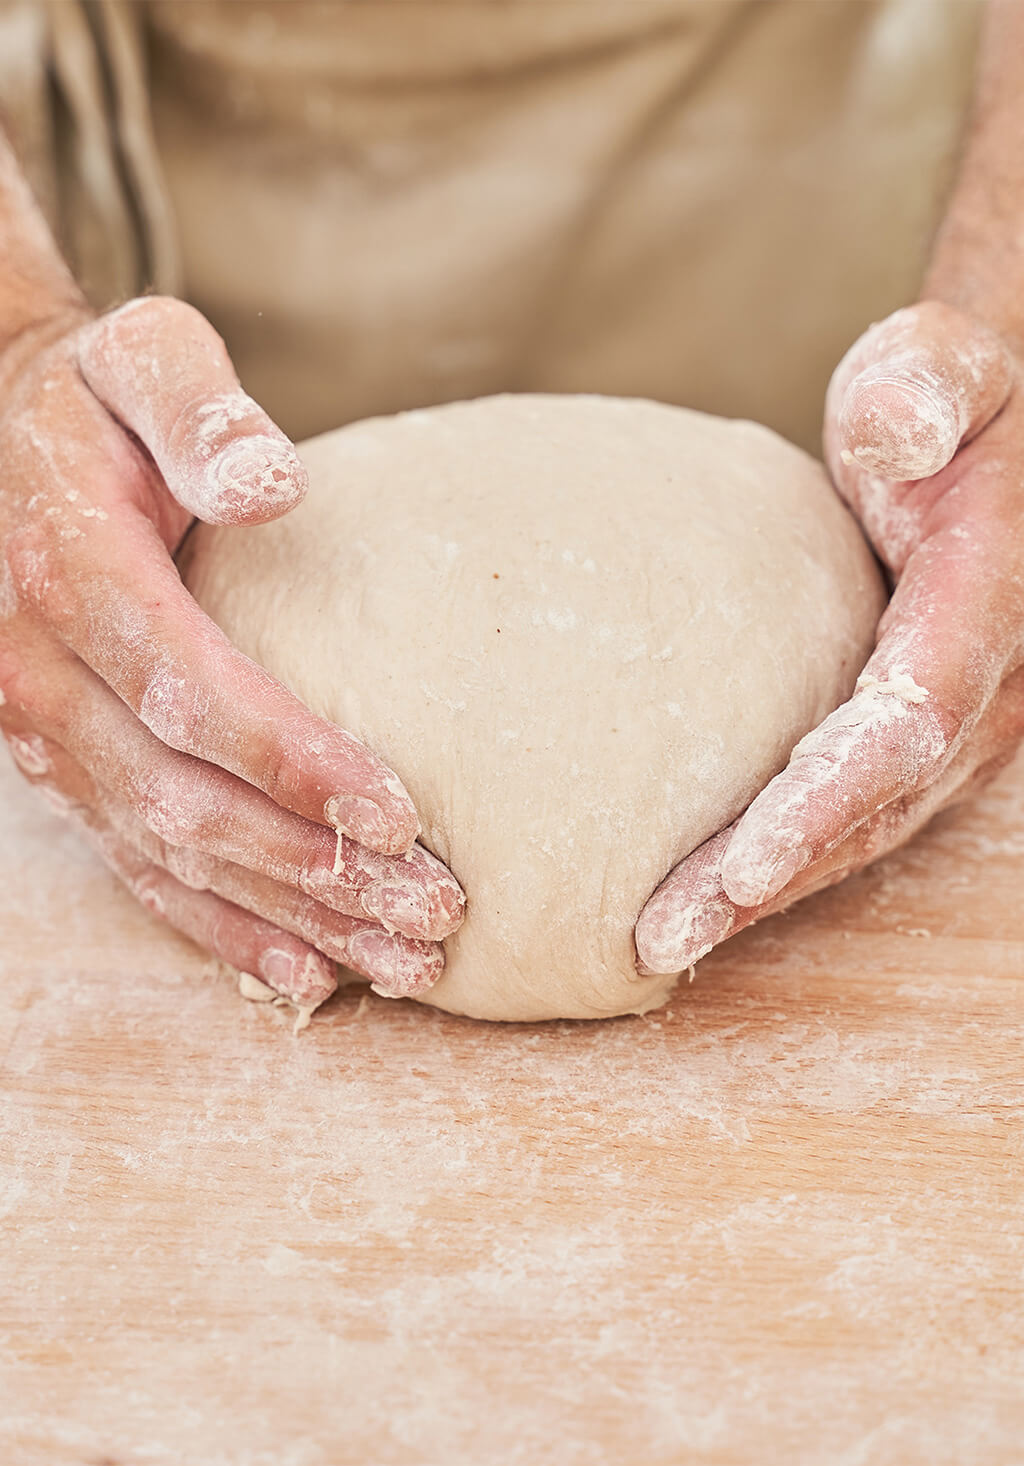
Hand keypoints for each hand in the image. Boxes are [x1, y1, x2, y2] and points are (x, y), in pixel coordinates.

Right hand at [0, 297, 464, 1006]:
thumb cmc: (96, 402)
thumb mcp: (143, 358)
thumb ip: (200, 412)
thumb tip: (274, 484)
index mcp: (74, 573)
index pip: (192, 692)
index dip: (295, 763)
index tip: (403, 816)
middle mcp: (42, 673)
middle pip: (187, 801)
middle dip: (315, 867)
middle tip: (437, 912)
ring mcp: (44, 737)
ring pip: (171, 857)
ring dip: (292, 916)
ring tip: (406, 959)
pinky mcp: (62, 771)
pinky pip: (140, 871)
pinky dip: (225, 930)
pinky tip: (308, 972)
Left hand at [636, 300, 1023, 973]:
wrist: (994, 439)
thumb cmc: (949, 398)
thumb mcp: (947, 365)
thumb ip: (933, 383)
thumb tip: (902, 424)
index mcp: (987, 606)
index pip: (910, 724)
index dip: (829, 799)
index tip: (744, 864)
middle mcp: (985, 690)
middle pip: (875, 809)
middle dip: (773, 878)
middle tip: (664, 935)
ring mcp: (955, 728)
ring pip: (861, 830)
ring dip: (763, 892)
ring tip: (660, 940)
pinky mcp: (917, 740)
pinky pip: (849, 814)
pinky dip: (777, 861)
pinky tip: (697, 897)